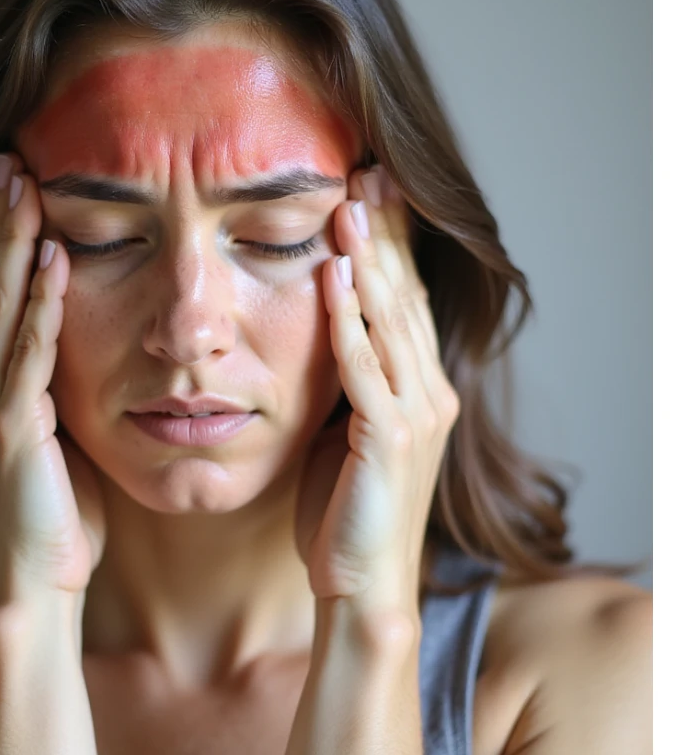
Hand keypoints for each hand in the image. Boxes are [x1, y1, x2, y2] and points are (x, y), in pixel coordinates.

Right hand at [0, 153, 106, 611]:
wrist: (35, 585)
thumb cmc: (58, 515)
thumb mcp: (58, 436)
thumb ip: (59, 387)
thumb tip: (90, 345)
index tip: (12, 188)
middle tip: (8, 163)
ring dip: (13, 247)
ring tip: (24, 189)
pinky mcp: (15, 431)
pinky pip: (30, 357)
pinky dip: (41, 307)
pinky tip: (55, 262)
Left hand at [294, 165, 459, 611]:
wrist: (359, 581)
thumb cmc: (344, 508)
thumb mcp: (346, 430)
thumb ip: (348, 379)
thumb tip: (324, 327)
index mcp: (420, 387)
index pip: (407, 299)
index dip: (392, 244)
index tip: (371, 191)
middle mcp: (430, 391)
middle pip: (406, 296)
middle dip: (386, 234)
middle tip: (366, 173)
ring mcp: (417, 413)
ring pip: (393, 321)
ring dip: (371, 260)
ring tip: (350, 205)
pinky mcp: (390, 437)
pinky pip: (365, 366)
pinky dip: (350, 319)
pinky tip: (336, 276)